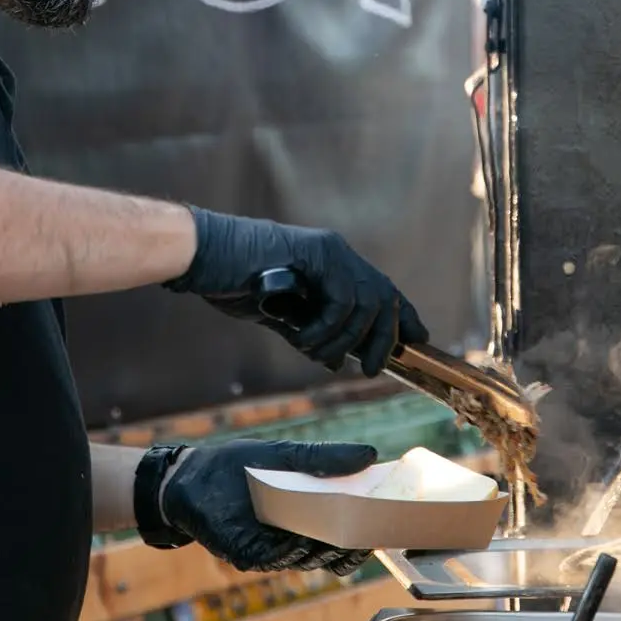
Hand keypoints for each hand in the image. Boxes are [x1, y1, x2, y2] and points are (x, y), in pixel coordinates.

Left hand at [156, 439, 377, 574]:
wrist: (192, 476)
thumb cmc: (240, 465)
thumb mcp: (288, 455)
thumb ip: (326, 457)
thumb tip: (369, 453)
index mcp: (308, 518)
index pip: (344, 539)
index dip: (363, 541)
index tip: (380, 532)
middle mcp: (293, 539)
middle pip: (330, 555)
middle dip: (348, 549)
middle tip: (363, 538)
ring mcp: (270, 550)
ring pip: (305, 559)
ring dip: (321, 550)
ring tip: (335, 536)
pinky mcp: (247, 554)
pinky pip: (273, 559)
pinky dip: (288, 551)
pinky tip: (299, 540)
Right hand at [165, 207, 428, 375]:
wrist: (203, 255)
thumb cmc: (234, 281)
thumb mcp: (281, 314)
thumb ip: (312, 332)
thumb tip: (337, 359)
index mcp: (333, 264)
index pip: (382, 290)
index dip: (404, 317)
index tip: (418, 342)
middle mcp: (338, 254)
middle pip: (384, 298)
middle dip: (383, 339)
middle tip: (369, 369)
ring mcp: (329, 251)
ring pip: (366, 304)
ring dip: (343, 339)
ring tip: (312, 350)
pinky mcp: (317, 253)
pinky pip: (342, 300)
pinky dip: (326, 327)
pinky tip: (301, 336)